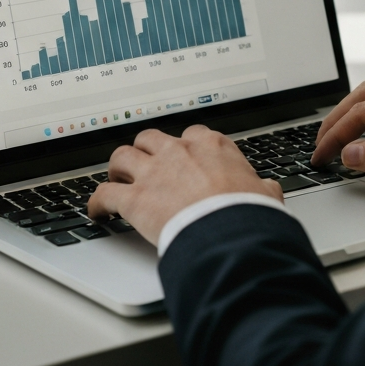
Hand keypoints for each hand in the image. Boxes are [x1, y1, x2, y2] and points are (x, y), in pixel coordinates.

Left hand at [87, 126, 282, 244]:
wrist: (229, 231)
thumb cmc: (248, 212)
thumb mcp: (264, 192)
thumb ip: (260, 186)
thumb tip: (268, 191)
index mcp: (211, 146)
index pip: (192, 134)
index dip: (185, 147)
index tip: (184, 158)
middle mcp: (179, 152)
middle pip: (151, 138)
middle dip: (145, 151)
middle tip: (144, 165)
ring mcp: (154, 173)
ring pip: (122, 156)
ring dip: (117, 168)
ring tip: (116, 179)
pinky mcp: (135, 199)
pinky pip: (105, 194)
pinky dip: (97, 203)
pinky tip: (96, 211)